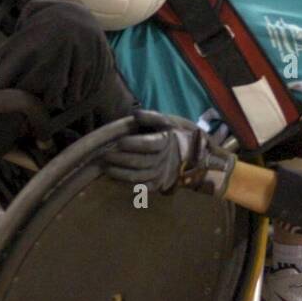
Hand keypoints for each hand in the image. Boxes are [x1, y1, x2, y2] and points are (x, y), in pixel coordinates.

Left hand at [99, 111, 235, 198]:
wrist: (196, 156)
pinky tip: (114, 179)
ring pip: (139, 176)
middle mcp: (164, 160)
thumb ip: (152, 116)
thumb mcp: (169, 121)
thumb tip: (135, 113)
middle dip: (121, 159)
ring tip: (105, 168)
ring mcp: (161, 174)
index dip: (133, 144)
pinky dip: (127, 184)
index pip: (149, 144)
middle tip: (105, 155)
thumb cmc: (178, 134)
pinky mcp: (158, 184)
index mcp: (167, 142)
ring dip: (120, 173)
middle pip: (141, 161)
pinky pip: (142, 187)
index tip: (119, 142)